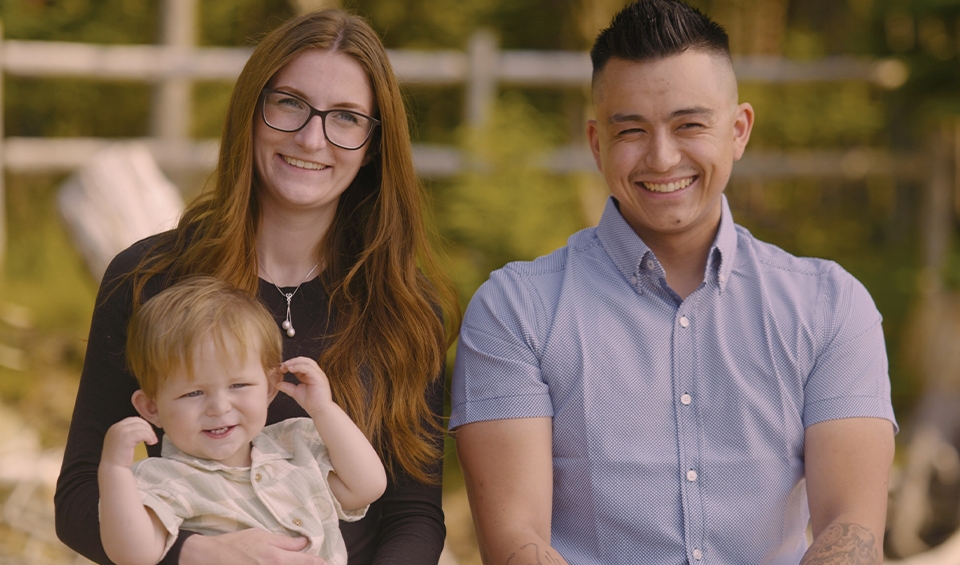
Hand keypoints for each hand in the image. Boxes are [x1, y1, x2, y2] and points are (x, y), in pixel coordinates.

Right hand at [101, 416, 155, 467]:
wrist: (113, 468)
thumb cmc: (119, 457)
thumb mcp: (121, 440)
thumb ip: (128, 432)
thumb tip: (143, 427)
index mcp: (115, 427)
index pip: (132, 420)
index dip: (143, 425)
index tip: (148, 432)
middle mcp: (117, 427)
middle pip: (138, 421)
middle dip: (148, 428)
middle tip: (152, 437)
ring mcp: (121, 432)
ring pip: (142, 427)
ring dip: (150, 433)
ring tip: (153, 441)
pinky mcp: (126, 438)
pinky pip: (143, 433)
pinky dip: (149, 437)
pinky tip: (151, 443)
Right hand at [180, 529, 326, 564]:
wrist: (208, 558)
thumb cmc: (235, 544)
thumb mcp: (262, 536)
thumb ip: (285, 542)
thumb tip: (304, 543)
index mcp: (277, 559)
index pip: (308, 563)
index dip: (320, 563)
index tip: (327, 562)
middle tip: (323, 563)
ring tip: (306, 562)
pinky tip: (284, 564)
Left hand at [276, 357, 333, 416]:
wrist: (319, 411)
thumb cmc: (311, 403)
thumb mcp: (295, 392)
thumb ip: (287, 387)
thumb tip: (277, 384)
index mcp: (311, 375)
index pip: (301, 364)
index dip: (290, 364)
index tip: (281, 368)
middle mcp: (316, 373)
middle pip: (305, 360)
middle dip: (292, 361)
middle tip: (282, 365)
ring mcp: (318, 374)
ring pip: (307, 362)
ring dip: (295, 362)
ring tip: (286, 366)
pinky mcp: (319, 378)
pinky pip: (308, 368)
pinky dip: (298, 367)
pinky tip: (290, 369)